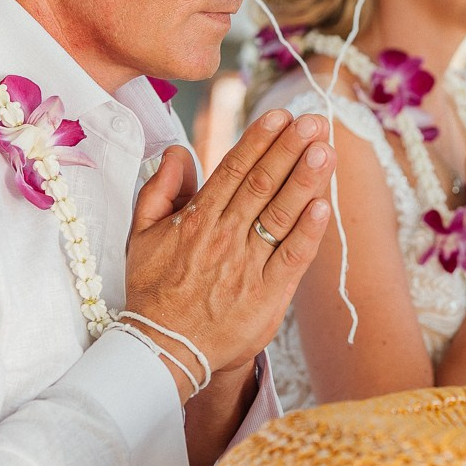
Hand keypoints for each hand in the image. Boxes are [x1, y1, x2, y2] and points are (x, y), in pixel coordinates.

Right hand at [122, 111, 334, 384]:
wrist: (163, 349)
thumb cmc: (154, 291)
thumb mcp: (141, 235)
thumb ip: (159, 189)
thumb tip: (179, 151)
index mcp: (196, 220)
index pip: (232, 170)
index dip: (258, 141)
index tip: (280, 115)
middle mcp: (224, 237)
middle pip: (261, 185)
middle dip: (289, 149)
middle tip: (313, 120)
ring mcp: (247, 266)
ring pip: (280, 215)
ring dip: (304, 180)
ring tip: (324, 149)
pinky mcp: (266, 296)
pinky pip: (291, 258)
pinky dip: (308, 233)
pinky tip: (322, 206)